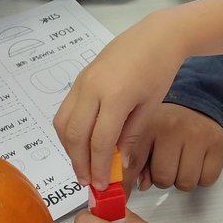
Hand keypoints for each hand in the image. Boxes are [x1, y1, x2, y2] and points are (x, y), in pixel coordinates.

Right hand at [55, 13, 186, 189]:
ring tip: (83, 165)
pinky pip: (65, 110)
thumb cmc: (159, 70)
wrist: (154, 37)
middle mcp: (91, 89)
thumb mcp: (150, 107)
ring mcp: (81, 82)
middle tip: (88, 181)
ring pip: (63, 123)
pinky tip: (81, 143)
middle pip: (75, 134)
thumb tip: (121, 166)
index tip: (103, 185)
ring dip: (69, 148)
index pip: (99, 141)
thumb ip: (132, 136)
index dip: (99, 166)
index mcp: (115, 96)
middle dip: (79, 162)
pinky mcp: (78, 79)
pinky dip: (69, 131)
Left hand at [129, 103, 222, 191]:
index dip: (127, 182)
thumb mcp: (146, 134)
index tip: (123, 196)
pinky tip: (197, 162)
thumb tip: (139, 186)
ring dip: (182, 179)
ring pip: (186, 182)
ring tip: (182, 162)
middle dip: (163, 178)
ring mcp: (198, 136)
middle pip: (164, 178)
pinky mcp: (217, 144)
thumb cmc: (169, 123)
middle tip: (167, 164)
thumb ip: (137, 160)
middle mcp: (173, 128)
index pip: (134, 162)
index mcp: (150, 124)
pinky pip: (206, 180)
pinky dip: (201, 177)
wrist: (199, 103)